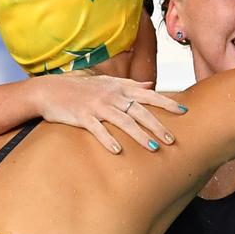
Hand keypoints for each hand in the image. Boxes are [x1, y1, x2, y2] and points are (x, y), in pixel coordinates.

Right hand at [33, 72, 186, 153]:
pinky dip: (108, 140)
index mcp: (119, 88)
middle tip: (173, 140)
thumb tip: (151, 85)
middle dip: (157, 125)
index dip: (167, 102)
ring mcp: (96, 106)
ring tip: (154, 148)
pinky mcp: (82, 117)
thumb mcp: (107, 82)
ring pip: (123, 121)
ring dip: (140, 135)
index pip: (148, 95)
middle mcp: (111, 96)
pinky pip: (98, 129)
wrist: (50, 90)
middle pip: (139, 111)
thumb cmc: (81, 88)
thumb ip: (130, 84)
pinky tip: (118, 151)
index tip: (184, 111)